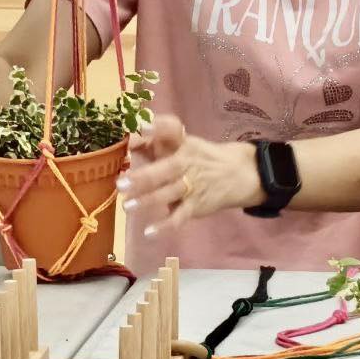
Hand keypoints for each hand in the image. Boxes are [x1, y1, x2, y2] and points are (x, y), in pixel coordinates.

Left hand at [119, 114, 261, 237]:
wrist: (237, 174)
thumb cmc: (196, 156)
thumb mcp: (179, 143)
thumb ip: (151, 141)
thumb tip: (125, 140)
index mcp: (182, 141)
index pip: (172, 129)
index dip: (158, 126)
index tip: (143, 126)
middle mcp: (187, 161)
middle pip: (167, 168)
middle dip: (144, 176)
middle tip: (121, 182)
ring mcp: (192, 185)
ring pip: (169, 193)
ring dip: (148, 200)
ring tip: (127, 205)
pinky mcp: (196, 205)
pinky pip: (180, 217)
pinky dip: (165, 226)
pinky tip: (149, 232)